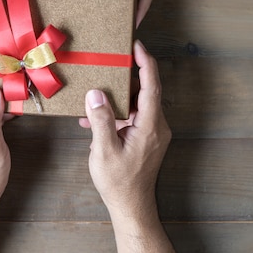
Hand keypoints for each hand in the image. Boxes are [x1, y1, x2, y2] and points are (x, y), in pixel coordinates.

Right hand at [80, 40, 170, 216]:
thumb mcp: (104, 151)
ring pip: (138, 104)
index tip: (137, 46)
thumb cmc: (119, 182)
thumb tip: (96, 94)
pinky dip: (118, 114)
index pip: (151, 86)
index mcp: (150, 126)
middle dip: (128, 77)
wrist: (132, 206)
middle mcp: (157, 126)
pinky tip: (95, 119)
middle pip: (145, 92)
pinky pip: (134, 117)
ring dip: (118, 98)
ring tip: (96, 93)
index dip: (146, 63)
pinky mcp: (147, 139)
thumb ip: (101, 121)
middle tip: (112, 62)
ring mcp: (154, 133)